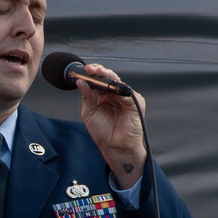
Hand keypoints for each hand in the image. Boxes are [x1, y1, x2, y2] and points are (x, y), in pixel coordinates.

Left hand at [77, 63, 146, 188]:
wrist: (115, 147)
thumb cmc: (103, 133)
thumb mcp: (89, 113)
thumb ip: (87, 97)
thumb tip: (81, 82)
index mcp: (104, 96)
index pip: (99, 80)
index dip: (92, 74)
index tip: (84, 70)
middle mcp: (115, 95)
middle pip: (109, 78)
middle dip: (100, 71)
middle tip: (91, 69)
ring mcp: (125, 98)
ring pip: (118, 82)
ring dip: (108, 76)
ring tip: (99, 73)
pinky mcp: (135, 103)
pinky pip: (128, 92)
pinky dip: (119, 87)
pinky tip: (112, 85)